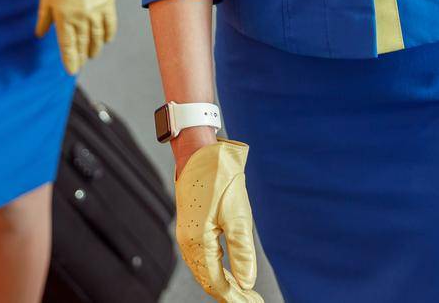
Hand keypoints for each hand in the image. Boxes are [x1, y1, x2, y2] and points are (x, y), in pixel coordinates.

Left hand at [35, 0, 116, 74]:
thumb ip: (44, 16)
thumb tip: (40, 34)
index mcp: (63, 16)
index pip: (67, 45)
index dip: (70, 59)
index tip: (71, 70)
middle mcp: (80, 17)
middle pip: (82, 42)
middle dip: (81, 56)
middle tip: (81, 64)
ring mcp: (96, 10)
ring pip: (97, 35)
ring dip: (95, 47)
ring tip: (93, 54)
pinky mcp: (108, 2)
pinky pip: (110, 23)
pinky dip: (108, 33)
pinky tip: (106, 40)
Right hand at [174, 139, 261, 301]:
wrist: (200, 152)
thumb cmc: (218, 176)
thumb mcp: (238, 215)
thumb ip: (242, 252)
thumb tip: (247, 281)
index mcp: (197, 242)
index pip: (217, 282)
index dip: (235, 297)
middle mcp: (188, 242)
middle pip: (209, 281)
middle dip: (231, 295)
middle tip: (251, 301)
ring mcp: (187, 236)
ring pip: (204, 272)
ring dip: (223, 285)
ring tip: (242, 293)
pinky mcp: (190, 228)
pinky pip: (201, 259)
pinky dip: (215, 271)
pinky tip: (227, 274)